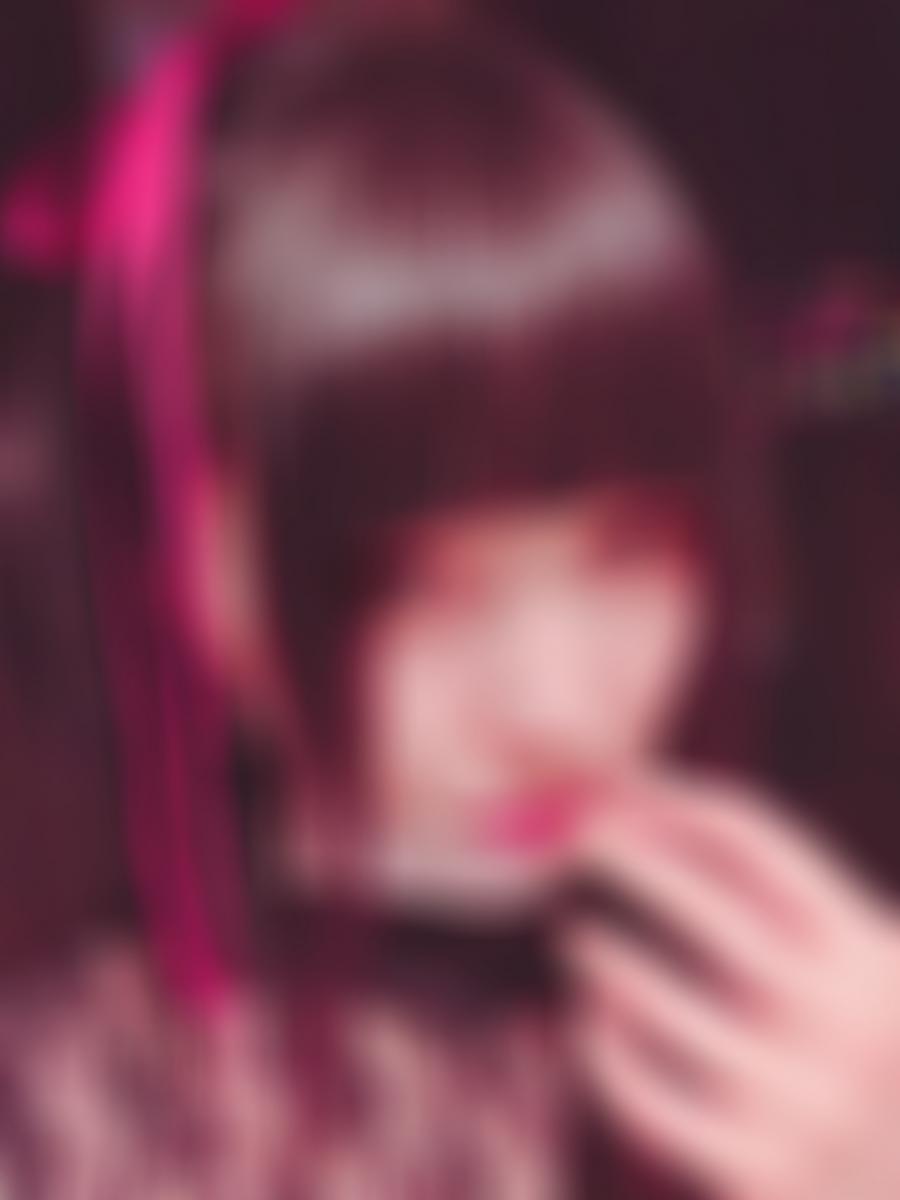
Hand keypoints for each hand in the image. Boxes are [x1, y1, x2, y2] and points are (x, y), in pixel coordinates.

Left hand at [561, 771, 899, 1199]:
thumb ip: (796, 904)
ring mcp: (797, 1102)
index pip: (755, 845)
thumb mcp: (868, 968)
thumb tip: (658, 807)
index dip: (679, 806)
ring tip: (576, 937)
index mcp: (867, 955)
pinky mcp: (756, 1170)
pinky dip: (606, 1051)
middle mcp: (839, 1023)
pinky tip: (589, 1020)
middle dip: (631, 862)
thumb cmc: (869, 1055)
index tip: (624, 790)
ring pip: (658, 1006)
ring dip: (605, 958)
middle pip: (704, 911)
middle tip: (580, 840)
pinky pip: (647, 1097)